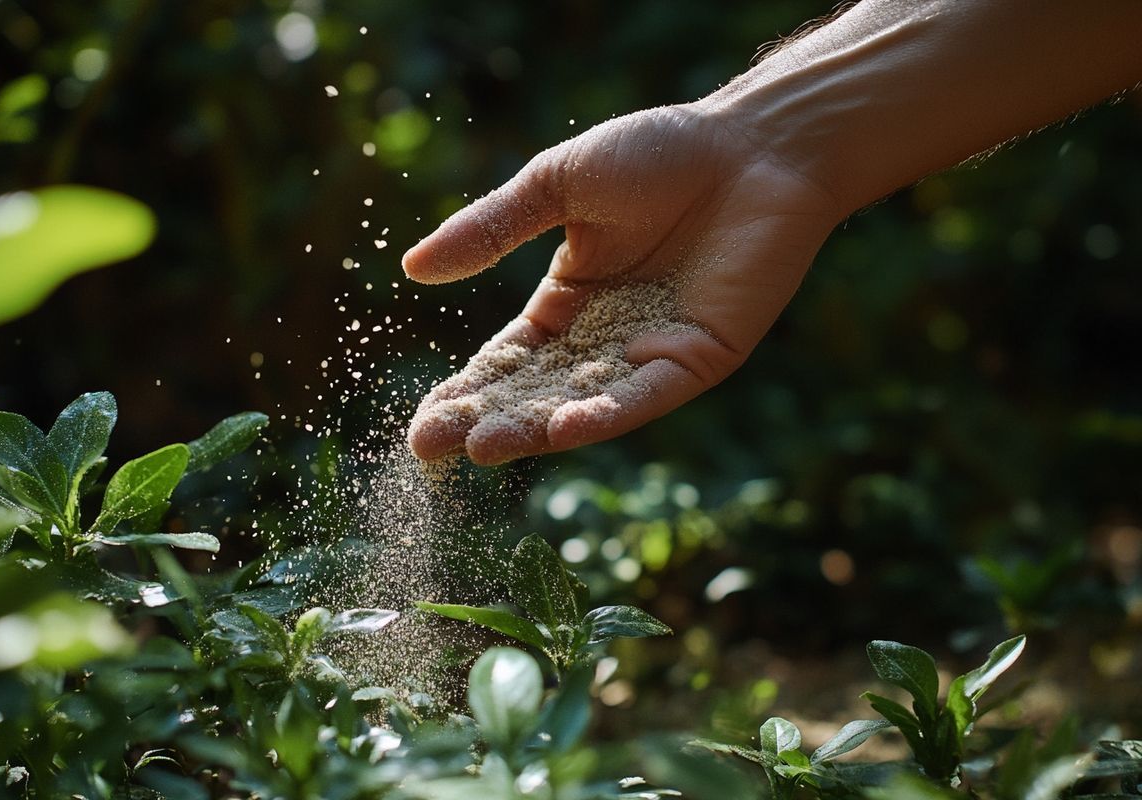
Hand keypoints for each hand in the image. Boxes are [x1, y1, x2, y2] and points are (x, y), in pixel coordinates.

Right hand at [403, 100, 842, 464]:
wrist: (754, 146)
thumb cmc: (659, 153)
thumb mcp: (556, 186)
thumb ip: (492, 230)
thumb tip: (412, 269)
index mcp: (568, 302)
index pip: (507, 361)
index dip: (466, 393)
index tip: (423, 428)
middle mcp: (604, 339)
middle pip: (535, 394)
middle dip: (486, 421)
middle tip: (434, 448)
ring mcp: (650, 355)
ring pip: (583, 406)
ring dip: (535, 430)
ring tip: (483, 447)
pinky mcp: (698, 360)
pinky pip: (646, 396)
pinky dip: (607, 414)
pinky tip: (565, 428)